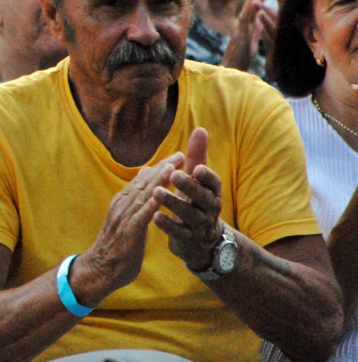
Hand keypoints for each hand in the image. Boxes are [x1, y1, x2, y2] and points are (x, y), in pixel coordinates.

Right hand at [79, 152, 184, 296]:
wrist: (101, 268)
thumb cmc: (117, 243)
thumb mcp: (126, 216)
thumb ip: (135, 197)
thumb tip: (143, 175)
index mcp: (123, 201)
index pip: (144, 179)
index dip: (161, 167)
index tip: (178, 156)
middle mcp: (122, 205)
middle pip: (145, 182)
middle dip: (164, 168)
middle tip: (182, 155)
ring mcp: (124, 217)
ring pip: (143, 196)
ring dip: (158, 182)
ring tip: (173, 169)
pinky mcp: (128, 232)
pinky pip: (141, 217)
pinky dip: (151, 205)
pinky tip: (162, 197)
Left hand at [153, 128, 224, 269]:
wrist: (199, 239)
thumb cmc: (195, 200)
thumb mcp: (196, 180)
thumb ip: (197, 156)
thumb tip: (201, 129)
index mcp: (212, 192)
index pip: (214, 183)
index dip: (207, 176)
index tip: (196, 167)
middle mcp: (209, 209)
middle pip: (203, 198)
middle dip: (189, 186)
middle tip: (173, 175)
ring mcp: (200, 226)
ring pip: (190, 215)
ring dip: (173, 203)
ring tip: (156, 192)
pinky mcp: (188, 240)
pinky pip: (179, 233)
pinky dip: (168, 225)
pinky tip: (154, 216)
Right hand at [221, 0, 280, 71]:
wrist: (230, 72)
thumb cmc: (239, 59)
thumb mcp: (251, 42)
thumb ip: (255, 31)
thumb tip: (260, 21)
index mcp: (249, 27)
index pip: (258, 9)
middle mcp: (244, 26)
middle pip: (254, 6)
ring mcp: (240, 30)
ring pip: (248, 11)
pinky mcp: (240, 37)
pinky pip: (244, 22)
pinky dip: (248, 10)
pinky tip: (252, 1)